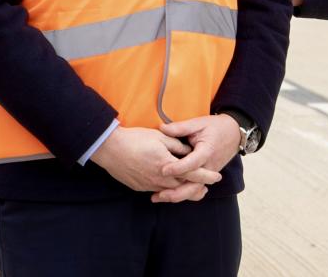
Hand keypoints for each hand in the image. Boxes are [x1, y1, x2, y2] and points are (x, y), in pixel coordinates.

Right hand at [90, 126, 220, 199]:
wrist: (110, 149)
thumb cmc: (135, 139)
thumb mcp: (161, 137)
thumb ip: (178, 145)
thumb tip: (189, 150)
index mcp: (167, 165)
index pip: (192, 173)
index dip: (206, 175)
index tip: (217, 176)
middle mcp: (159, 178)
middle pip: (183, 186)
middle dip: (197, 187)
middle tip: (207, 187)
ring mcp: (149, 185)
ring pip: (171, 191)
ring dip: (183, 191)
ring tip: (194, 190)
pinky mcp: (140, 187)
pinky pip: (158, 191)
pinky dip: (168, 190)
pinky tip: (172, 187)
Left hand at [153, 114, 241, 203]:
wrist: (234, 133)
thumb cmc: (216, 127)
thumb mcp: (199, 123)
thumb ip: (181, 127)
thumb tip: (162, 127)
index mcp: (207, 151)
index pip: (193, 163)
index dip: (178, 168)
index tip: (163, 170)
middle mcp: (209, 166)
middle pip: (195, 185)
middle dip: (177, 192)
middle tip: (159, 194)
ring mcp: (209, 173)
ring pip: (194, 190)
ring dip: (178, 196)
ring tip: (159, 197)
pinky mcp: (207, 176)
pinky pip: (195, 188)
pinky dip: (182, 193)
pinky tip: (168, 195)